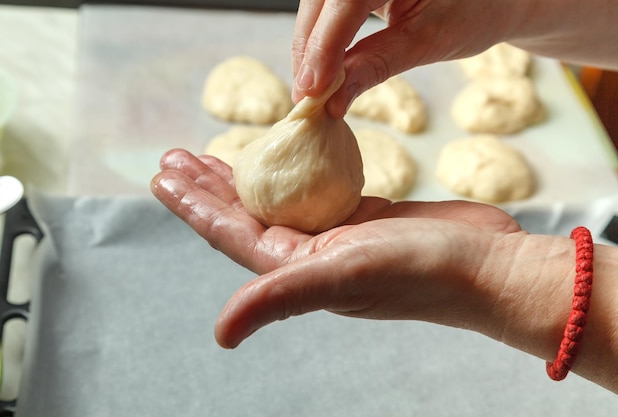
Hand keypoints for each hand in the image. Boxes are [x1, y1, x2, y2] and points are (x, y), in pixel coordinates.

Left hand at [151, 149, 522, 347]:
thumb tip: (221, 334)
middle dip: (207, 187)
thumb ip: (279, 297)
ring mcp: (336, 235)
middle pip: (244, 215)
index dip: (193, 206)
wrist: (485, 266)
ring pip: (276, 200)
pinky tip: (283, 156)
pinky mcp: (363, 217)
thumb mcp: (342, 277)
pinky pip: (314, 189)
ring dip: (243, 177)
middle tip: (175, 157)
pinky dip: (292, 171)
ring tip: (214, 153)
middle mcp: (310, 255)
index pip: (229, 233)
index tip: (163, 176)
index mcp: (296, 269)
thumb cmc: (420, 271)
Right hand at [292, 0, 521, 116]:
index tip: (311, 90)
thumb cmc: (472, 12)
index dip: (324, 47)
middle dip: (309, 50)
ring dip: (310, 46)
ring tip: (311, 89)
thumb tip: (332, 101)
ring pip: (317, 5)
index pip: (344, 2)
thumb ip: (376, 65)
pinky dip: (322, 37)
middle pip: (321, 2)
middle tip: (305, 99)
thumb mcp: (426, 42)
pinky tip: (321, 67)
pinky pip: (327, 6)